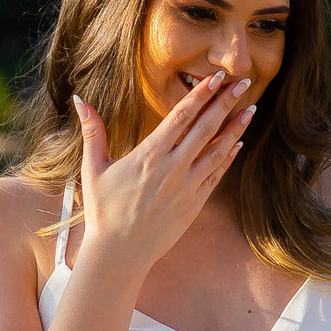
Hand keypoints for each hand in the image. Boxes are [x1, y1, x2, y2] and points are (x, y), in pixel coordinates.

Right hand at [73, 72, 252, 265]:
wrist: (120, 252)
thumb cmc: (103, 210)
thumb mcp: (93, 168)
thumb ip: (92, 131)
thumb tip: (79, 99)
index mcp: (150, 155)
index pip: (181, 116)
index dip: (200, 94)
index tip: (216, 78)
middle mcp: (173, 168)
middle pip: (205, 128)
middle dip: (225, 103)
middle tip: (243, 83)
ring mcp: (187, 186)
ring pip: (217, 150)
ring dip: (235, 128)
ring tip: (250, 109)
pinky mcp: (195, 203)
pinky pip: (216, 174)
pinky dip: (228, 157)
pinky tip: (238, 144)